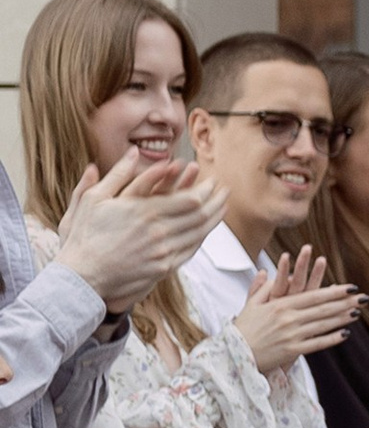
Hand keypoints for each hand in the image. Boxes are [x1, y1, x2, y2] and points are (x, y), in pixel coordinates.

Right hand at [53, 151, 221, 311]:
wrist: (83, 276)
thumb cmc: (85, 235)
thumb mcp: (95, 198)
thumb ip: (118, 174)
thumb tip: (134, 152)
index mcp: (145, 212)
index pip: (189, 199)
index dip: (206, 189)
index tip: (214, 180)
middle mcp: (159, 232)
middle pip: (200, 216)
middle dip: (216, 201)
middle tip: (226, 191)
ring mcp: (163, 252)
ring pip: (199, 234)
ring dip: (214, 219)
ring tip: (223, 207)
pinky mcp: (163, 268)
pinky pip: (189, 251)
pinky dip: (201, 239)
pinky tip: (205, 231)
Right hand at [231, 246, 360, 372]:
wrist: (233, 355)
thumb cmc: (242, 328)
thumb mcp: (251, 305)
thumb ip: (262, 288)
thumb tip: (268, 271)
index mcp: (280, 304)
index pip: (313, 295)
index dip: (334, 291)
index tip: (350, 287)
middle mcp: (289, 318)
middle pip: (323, 309)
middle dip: (345, 303)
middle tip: (362, 298)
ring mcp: (292, 335)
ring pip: (322, 324)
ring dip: (342, 318)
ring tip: (358, 312)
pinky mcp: (292, 351)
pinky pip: (317, 344)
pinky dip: (331, 339)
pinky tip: (345, 334)